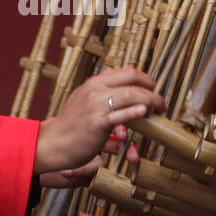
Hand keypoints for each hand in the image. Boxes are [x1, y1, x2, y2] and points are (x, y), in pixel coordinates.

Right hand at [33, 67, 166, 178]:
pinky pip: (120, 115)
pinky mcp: (97, 124)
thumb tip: (115, 74)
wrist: (53, 143)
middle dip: (152, 90)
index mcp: (94, 82)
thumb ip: (99, 87)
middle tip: (162, 102)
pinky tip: (145, 112)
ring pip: (130, 96)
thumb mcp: (82, 98)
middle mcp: (95, 90)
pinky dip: (135, 112)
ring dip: (150, 101)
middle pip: (132, 82)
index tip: (154, 89)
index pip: (127, 72)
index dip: (145, 79)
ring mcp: (96, 106)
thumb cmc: (71, 124)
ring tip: (160, 109)